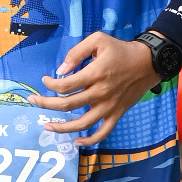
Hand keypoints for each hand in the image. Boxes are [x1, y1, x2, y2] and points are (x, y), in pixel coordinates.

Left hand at [37, 33, 157, 141]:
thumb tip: (61, 71)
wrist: (149, 62)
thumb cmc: (122, 50)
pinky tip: (77, 142)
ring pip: (82, 123)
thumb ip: (77, 52)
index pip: (65, 85)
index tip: (45, 79)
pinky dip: (90, 140)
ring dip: (62, 127)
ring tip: (47, 126)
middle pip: (67, 105)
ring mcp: (109, 106)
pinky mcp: (117, 114)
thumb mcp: (99, 40)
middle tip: (32, 100)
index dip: (50, 84)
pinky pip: (103, 132)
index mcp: (95, 74)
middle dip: (46, 103)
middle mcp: (101, 93)